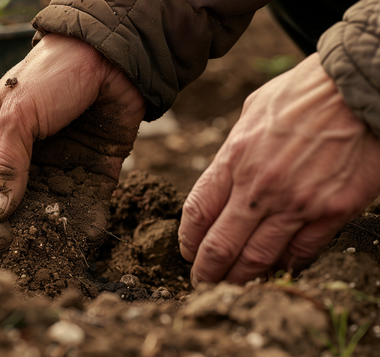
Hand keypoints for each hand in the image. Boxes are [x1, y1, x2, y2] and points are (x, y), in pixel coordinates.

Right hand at [0, 34, 144, 248]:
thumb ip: (8, 163)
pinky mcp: (93, 170)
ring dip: (53, 230)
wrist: (112, 57)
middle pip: (17, 202)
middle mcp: (27, 155)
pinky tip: (87, 237)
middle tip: (27, 257)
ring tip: (57, 254)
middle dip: (21, 229)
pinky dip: (86, 220)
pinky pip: (87, 201)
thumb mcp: (20, 115)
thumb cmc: (54, 75)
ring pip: (51, 206)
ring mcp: (60, 163)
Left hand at [179, 53, 379, 284]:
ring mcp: (296, 203)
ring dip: (240, 278)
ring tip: (231, 286)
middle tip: (201, 282)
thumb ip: (233, 151)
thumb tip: (222, 179)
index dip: (187, 240)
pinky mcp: (331, 212)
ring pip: (257, 257)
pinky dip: (285, 266)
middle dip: (205, 270)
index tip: (187, 252)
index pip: (197, 213)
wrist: (357, 87)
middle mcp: (259, 187)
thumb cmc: (302, 94)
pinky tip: (275, 270)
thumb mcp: (251, 113)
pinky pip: (301, 252)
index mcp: (235, 159)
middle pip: (220, 245)